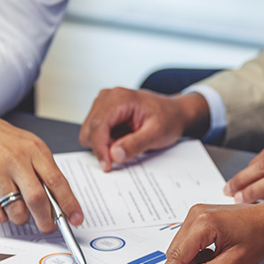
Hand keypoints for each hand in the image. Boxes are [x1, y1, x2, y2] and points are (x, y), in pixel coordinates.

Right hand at [0, 94, 82, 230]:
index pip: (58, 182)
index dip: (69, 204)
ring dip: (22, 218)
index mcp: (34, 150)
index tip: (76, 219)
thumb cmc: (0, 138)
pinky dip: (2, 216)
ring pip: (16, 211)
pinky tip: (1, 205)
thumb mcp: (29, 145)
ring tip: (20, 211)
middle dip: (47, 221)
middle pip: (38, 199)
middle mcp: (16, 161)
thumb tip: (59, 201)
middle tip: (48, 228)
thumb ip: (43, 170)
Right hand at [79, 87, 209, 171]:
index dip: (100, 149)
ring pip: (89, 132)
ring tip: (126, 143)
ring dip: (103, 145)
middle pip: (90, 130)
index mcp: (119, 98)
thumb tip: (114, 155)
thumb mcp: (157, 134)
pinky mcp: (102, 112)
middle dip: (102, 147)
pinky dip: (105, 142)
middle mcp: (107, 97)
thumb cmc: (168, 119)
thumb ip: (135, 144)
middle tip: (123, 154)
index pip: (98, 126)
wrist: (173, 112)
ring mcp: (103, 104)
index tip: (107, 166)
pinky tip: (122, 140)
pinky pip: (94, 133)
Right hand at [147, 198, 263, 263]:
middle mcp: (196, 214)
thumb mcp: (236, 261)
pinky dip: (196, 251)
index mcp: (204, 224)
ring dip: (193, 259)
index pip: (177, 256)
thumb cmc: (258, 236)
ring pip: (180, 246)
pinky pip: (187, 239)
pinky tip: (215, 252)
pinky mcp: (198, 214)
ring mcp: (195, 212)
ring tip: (218, 258)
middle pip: (176, 251)